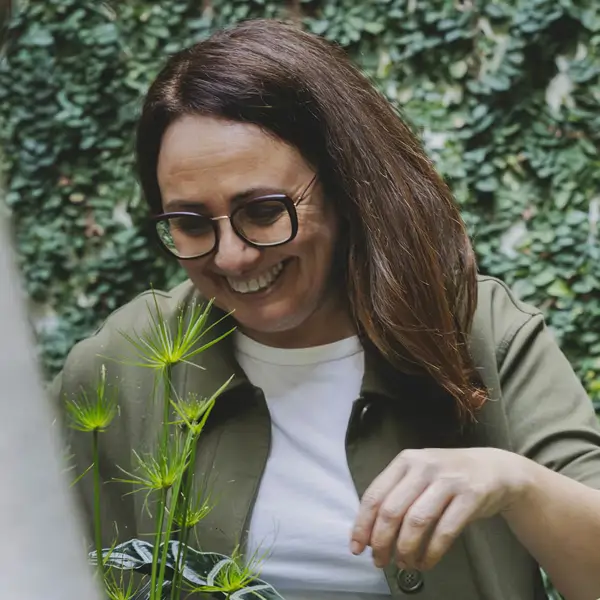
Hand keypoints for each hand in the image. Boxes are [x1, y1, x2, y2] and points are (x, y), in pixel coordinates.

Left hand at [350, 447, 531, 570]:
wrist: (496, 468)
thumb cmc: (448, 476)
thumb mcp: (419, 474)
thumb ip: (396, 495)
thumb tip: (369, 532)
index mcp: (405, 461)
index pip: (375, 495)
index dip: (362, 524)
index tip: (357, 548)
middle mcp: (424, 467)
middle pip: (392, 510)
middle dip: (381, 541)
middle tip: (379, 561)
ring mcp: (448, 480)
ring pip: (417, 521)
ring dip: (406, 549)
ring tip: (403, 563)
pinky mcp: (471, 496)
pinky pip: (445, 531)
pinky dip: (431, 552)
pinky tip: (425, 563)